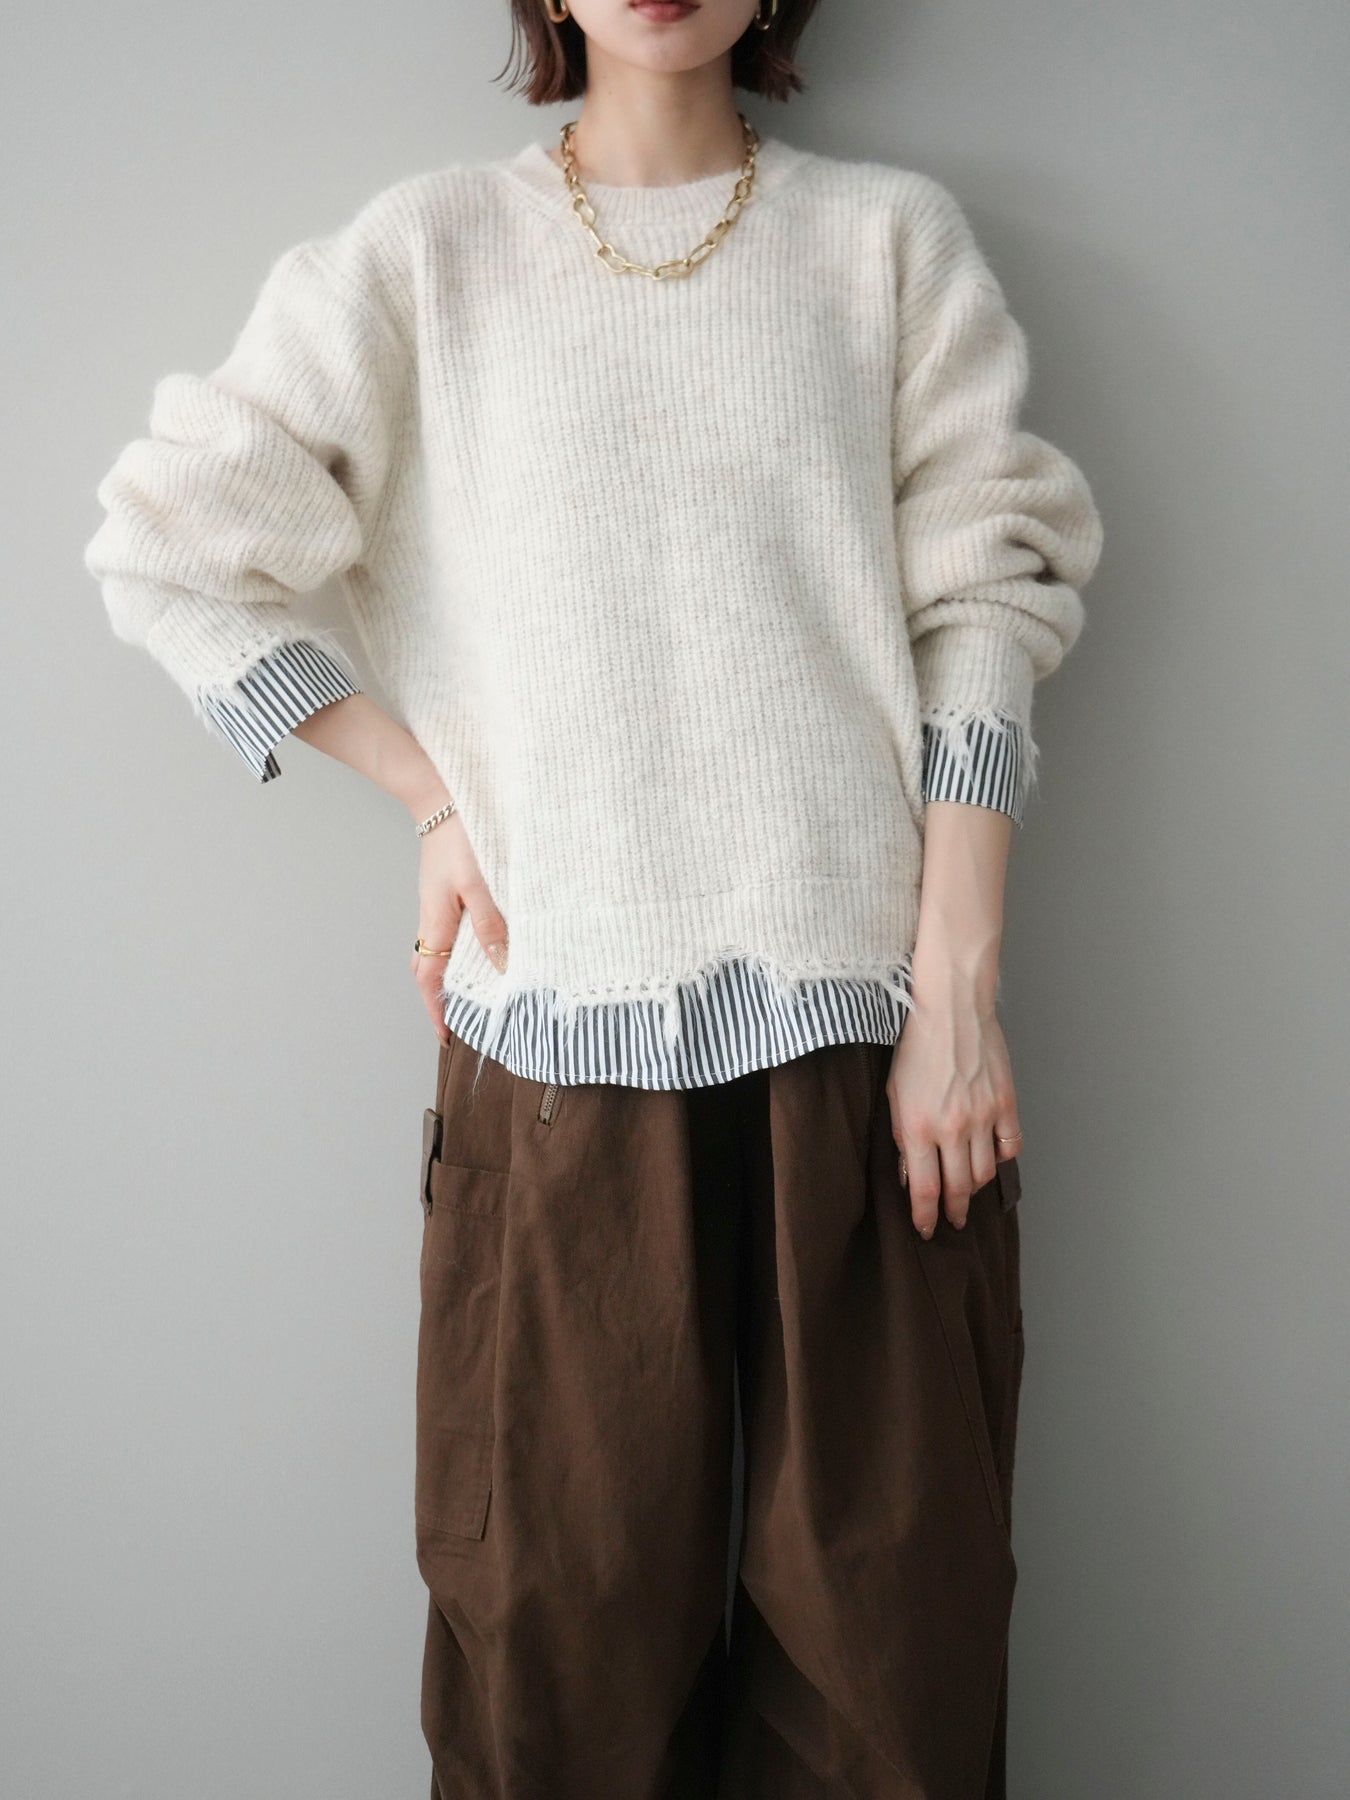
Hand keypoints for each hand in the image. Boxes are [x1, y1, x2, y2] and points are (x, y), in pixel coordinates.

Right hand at [408, 811, 508, 1044]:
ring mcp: (437, 904)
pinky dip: (461, 949)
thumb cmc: (461, 834)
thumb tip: (501, 966)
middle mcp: (431, 917)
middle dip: (442, 998)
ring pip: (440, 950)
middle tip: (464, 1020)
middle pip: (429, 969)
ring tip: (477, 994)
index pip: (430, 978)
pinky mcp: (446, 891)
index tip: (447, 1035)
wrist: (441, 795)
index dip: (437, 1009)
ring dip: (452, 974)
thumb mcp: (481, 882)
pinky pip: (449, 931)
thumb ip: (490, 925)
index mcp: (435, 921)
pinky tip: (483, 949)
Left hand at [885, 985, 1021, 1237]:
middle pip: (959, 1187)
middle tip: (953, 1220)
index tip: (926, 1230)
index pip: (925, 1189)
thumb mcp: (894, 1094)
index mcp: (920, 1127)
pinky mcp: (1006, 1103)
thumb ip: (902, 1138)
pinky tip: (993, 1158)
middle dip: (954, 1210)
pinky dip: (1003, 1157)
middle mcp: (954, 1128)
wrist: (952, 1010)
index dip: (925, 1216)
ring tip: (969, 1191)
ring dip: (976, 1188)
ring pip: (986, 1172)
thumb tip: (908, 1175)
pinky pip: (1011, 1145)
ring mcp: (984, 1117)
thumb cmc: (916, 1048)